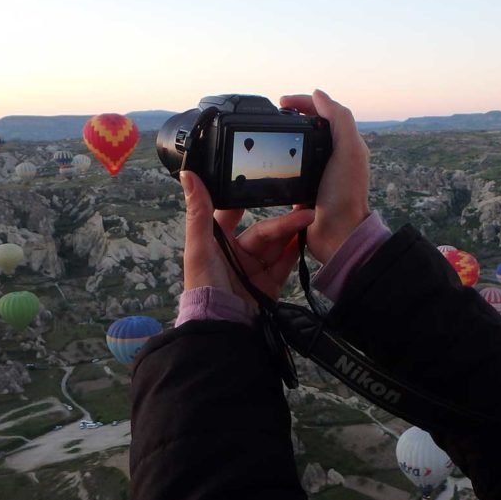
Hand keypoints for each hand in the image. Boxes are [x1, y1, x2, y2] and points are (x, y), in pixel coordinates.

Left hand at [180, 170, 314, 304]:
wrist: (221, 325)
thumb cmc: (204, 284)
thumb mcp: (199, 246)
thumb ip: (198, 211)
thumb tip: (189, 174)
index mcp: (217, 242)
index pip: (233, 213)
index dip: (246, 198)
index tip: (264, 180)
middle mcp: (236, 254)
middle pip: (263, 231)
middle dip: (283, 221)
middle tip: (304, 208)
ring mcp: (254, 269)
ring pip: (277, 245)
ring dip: (293, 232)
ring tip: (311, 218)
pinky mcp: (269, 284)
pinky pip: (285, 263)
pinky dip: (296, 251)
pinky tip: (308, 238)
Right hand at [278, 89, 370, 263]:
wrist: (338, 234)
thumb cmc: (345, 194)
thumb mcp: (348, 150)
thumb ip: (339, 119)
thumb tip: (319, 94)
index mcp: (345, 143)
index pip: (324, 112)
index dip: (304, 102)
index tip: (281, 102)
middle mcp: (333, 156)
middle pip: (310, 127)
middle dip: (291, 117)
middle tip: (272, 116)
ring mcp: (318, 172)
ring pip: (298, 146)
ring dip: (284, 136)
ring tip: (267, 133)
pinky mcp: (305, 188)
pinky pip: (290, 168)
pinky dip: (280, 159)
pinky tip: (268, 158)